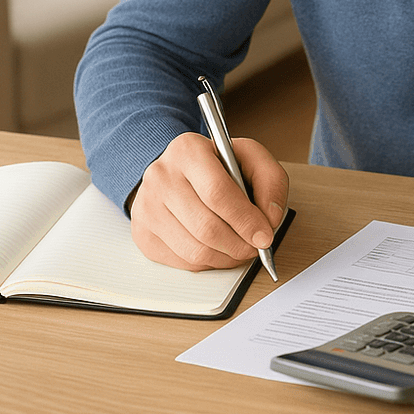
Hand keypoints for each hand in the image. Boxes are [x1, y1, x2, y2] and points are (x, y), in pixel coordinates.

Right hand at [129, 132, 287, 270]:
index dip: (245, 220)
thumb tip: (271, 219)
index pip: (217, 193)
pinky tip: (218, 249)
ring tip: (241, 248)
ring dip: (227, 257)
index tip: (264, 236)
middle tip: (256, 247)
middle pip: (206, 227)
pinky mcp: (143, 233)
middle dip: (239, 245)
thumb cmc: (215, 165)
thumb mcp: (249, 157)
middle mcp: (161, 177)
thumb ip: (270, 181)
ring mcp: (147, 207)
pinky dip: (208, 263)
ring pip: (195, 250)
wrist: (176, 170)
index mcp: (188, 150)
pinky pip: (182, 262)